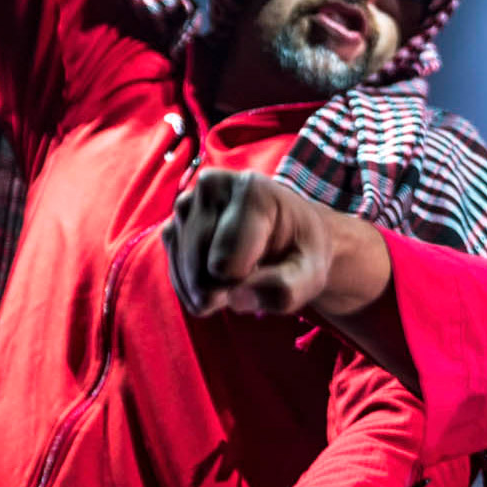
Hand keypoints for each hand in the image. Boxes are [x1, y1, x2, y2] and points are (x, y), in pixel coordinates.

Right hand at [164, 170, 345, 316]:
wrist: (291, 235)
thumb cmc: (302, 252)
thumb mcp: (312, 274)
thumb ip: (287, 290)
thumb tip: (236, 299)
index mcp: (251, 190)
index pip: (225, 264)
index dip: (248, 283)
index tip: (273, 267)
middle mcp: (210, 187)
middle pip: (201, 272)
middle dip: (228, 290)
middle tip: (259, 272)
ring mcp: (186, 205)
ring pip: (185, 275)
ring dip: (213, 293)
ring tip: (244, 273)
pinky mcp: (173, 225)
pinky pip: (175, 276)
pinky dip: (198, 291)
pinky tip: (224, 281)